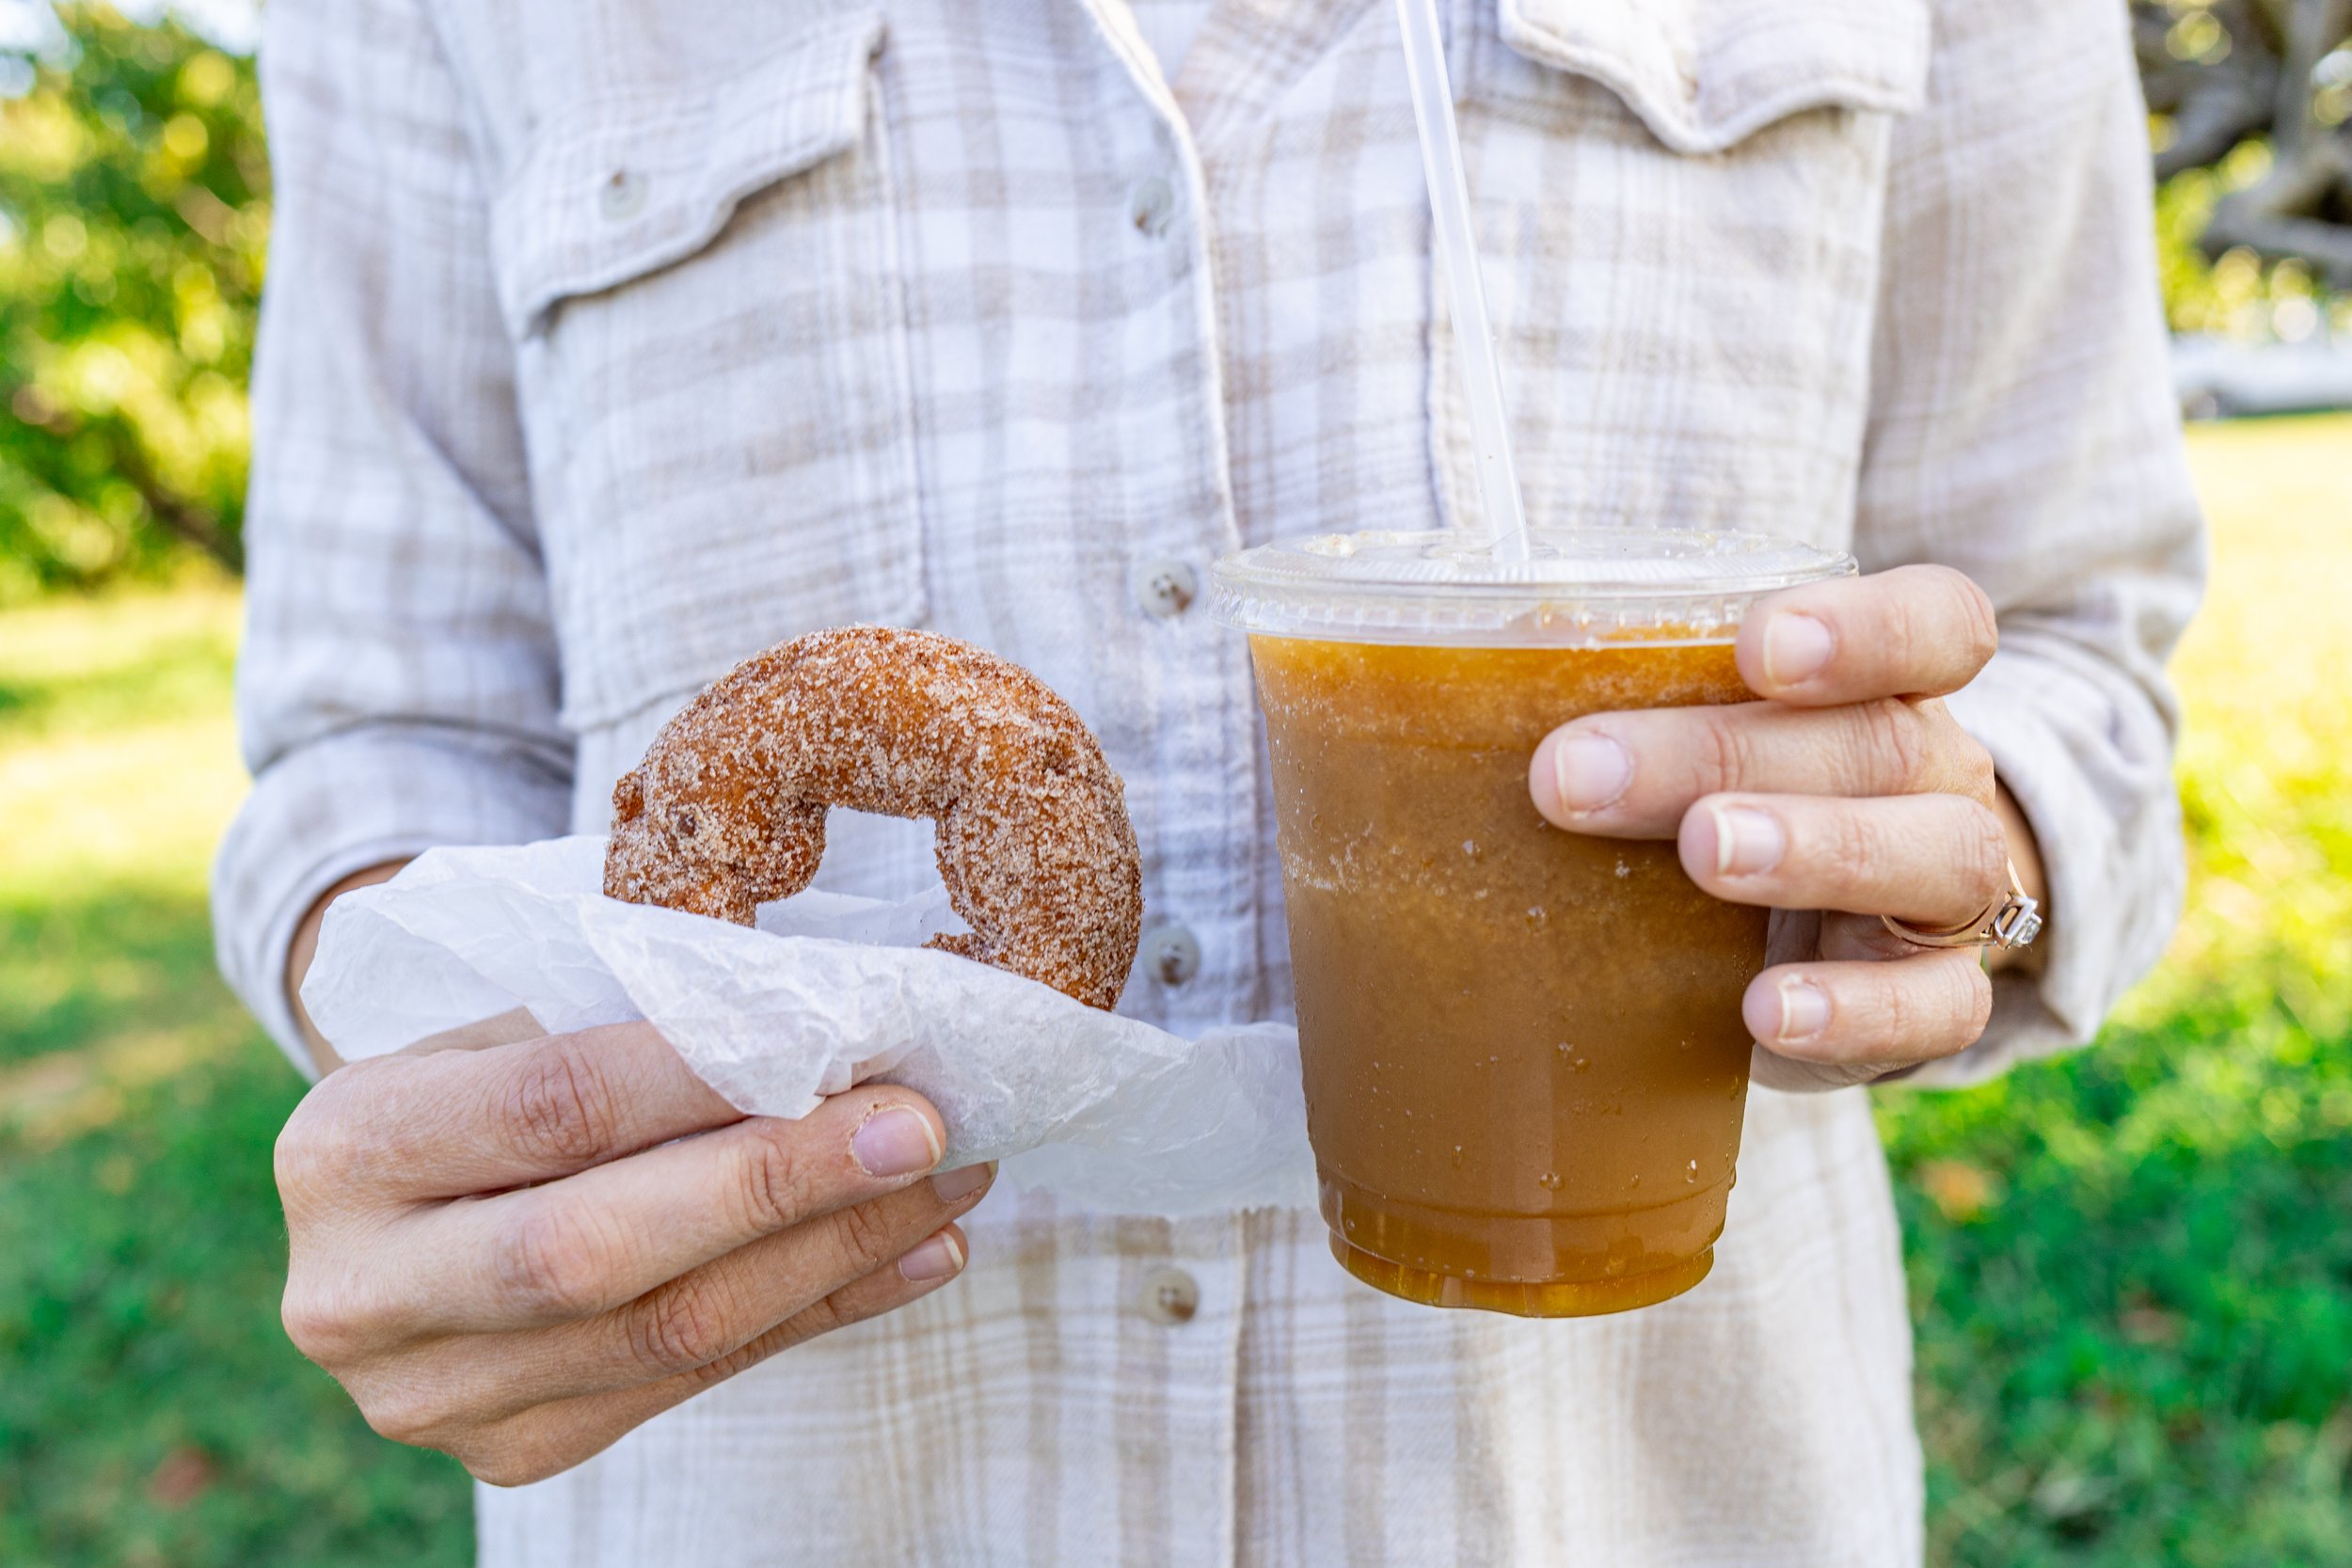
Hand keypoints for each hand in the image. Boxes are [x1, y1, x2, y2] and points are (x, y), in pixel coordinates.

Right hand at [275, 1020, 991, 1484]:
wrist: (402, 1195)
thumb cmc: (489, 1065)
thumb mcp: (510, 1016)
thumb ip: (631, 1024)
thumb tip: (833, 1019)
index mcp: (344, 1149)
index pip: (547, 1109)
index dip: (704, 1078)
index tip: (854, 1040)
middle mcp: (360, 1295)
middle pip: (597, 1251)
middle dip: (780, 1185)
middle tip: (925, 1126)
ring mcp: (433, 1396)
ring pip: (667, 1334)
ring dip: (833, 1252)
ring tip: (950, 1181)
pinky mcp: (515, 1450)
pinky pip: (699, 1382)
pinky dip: (824, 1309)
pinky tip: (918, 1249)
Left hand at [1528, 565, 2040, 1089]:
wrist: (1840, 937)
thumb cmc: (1733, 798)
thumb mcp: (1682, 732)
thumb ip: (1602, 696)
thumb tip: (1402, 677)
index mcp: (1889, 688)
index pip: (1932, 625)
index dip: (1865, 627)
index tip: (1758, 644)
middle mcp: (1937, 776)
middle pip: (1878, 741)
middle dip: (1725, 751)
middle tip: (1584, 773)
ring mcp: (1949, 892)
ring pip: (1934, 858)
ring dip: (1813, 850)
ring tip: (1704, 855)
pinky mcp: (1936, 1003)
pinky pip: (1935, 1010)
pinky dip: (1852, 1011)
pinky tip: (1766, 1011)